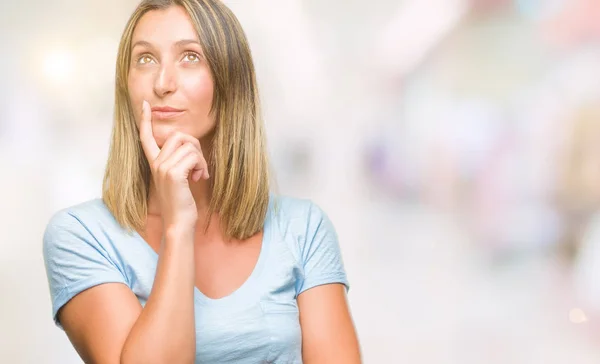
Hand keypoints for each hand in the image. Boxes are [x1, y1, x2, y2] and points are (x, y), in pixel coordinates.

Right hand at [139, 100, 208, 230]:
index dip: (145, 120)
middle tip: (199, 165)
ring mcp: (163, 168)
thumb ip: (178, 161)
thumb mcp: (177, 178)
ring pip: (189, 145)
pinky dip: (202, 165)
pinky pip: (194, 156)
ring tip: (200, 174)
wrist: (178, 222)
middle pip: (179, 136)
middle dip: (195, 147)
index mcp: (154, 163)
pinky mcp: (173, 174)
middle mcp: (156, 163)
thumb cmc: (181, 202)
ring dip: (201, 158)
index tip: (145, 105)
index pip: (145, 137)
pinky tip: (200, 178)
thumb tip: (191, 147)